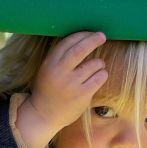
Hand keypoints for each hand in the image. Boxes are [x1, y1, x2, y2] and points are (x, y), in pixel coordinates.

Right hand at [17, 32, 107, 147]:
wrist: (44, 115)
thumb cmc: (50, 89)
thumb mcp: (48, 70)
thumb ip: (61, 57)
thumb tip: (84, 39)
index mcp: (50, 63)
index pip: (69, 42)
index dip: (82, 34)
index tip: (91, 33)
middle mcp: (60, 72)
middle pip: (81, 49)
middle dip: (94, 40)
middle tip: (102, 36)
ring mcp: (71, 84)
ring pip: (95, 63)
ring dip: (99, 63)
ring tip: (96, 67)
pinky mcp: (82, 95)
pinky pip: (100, 77)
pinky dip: (102, 74)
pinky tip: (98, 77)